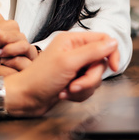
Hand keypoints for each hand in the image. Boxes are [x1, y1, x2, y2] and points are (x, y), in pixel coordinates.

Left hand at [3, 32, 119, 116]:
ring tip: (67, 90)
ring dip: (83, 88)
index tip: (113, 67)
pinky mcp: (72, 81)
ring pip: (94, 78)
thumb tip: (113, 41)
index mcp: (73, 40)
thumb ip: (93, 51)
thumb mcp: (69, 62)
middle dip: (90, 78)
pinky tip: (63, 94)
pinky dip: (77, 94)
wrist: (24, 99)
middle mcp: (75, 51)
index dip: (111, 53)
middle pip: (100, 63)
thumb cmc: (40, 78)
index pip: (103, 40)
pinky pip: (87, 88)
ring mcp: (74, 67)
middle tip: (75, 85)